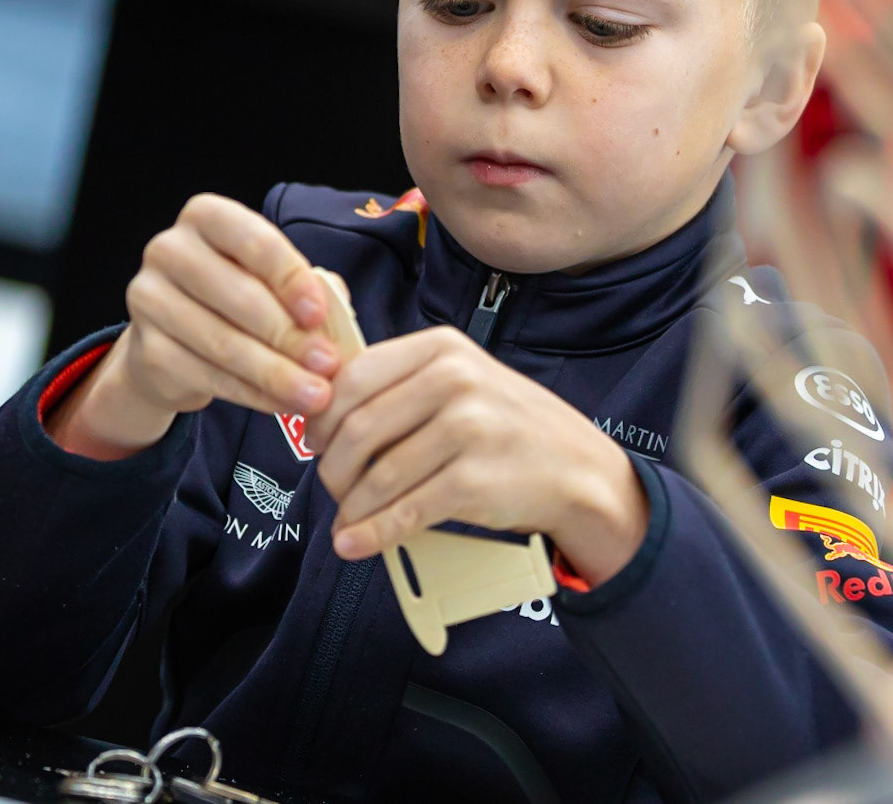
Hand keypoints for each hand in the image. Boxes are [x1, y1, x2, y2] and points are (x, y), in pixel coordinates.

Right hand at [47, 194, 341, 459]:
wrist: (175, 338)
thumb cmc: (236, 297)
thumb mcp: (272, 280)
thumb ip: (308, 287)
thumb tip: (339, 315)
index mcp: (206, 217)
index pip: (254, 241)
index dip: (290, 278)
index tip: (319, 314)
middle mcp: (168, 250)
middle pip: (239, 297)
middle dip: (290, 336)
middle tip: (328, 365)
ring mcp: (148, 299)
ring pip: (222, 343)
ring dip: (276, 374)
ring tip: (316, 395)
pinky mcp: (145, 349)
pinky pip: (207, 376)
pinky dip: (252, 395)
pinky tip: (283, 405)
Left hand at [308, 326, 647, 582]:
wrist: (578, 469)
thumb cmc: (505, 426)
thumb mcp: (459, 380)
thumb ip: (399, 386)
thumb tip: (319, 415)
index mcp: (440, 349)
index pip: (352, 378)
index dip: (321, 417)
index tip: (314, 441)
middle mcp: (454, 380)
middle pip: (359, 429)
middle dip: (332, 467)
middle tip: (332, 487)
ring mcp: (468, 430)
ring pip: (378, 475)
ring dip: (350, 507)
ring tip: (346, 521)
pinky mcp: (476, 482)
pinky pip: (406, 511)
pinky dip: (373, 532)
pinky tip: (355, 542)